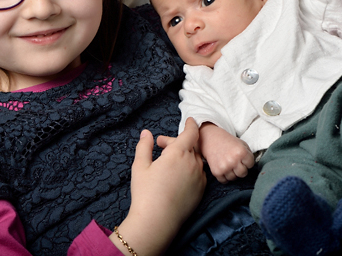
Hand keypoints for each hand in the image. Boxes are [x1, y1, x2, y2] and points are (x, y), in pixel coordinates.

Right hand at [110, 118, 205, 255]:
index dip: (191, 125)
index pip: (191, 133)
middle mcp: (193, 163)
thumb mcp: (140, 166)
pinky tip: (178, 176)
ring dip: (185, 156)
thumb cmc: (146, 192)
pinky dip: (191, 169)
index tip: (190, 121)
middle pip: (191, 146)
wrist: (157, 222)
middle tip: (162, 146)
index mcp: (179, 152)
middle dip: (179, 142)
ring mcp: (200, 177)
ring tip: (169, 162)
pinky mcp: (202, 190)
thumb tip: (146, 133)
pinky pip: (199, 173)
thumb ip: (144, 146)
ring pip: (195, 160)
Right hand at [199, 122, 254, 183]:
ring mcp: (224, 167)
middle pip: (243, 174)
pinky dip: (224, 177)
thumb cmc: (228, 142)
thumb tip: (252, 167)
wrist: (211, 139)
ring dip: (232, 173)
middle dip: (241, 169)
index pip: (251, 165)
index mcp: (241, 152)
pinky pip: (224, 181)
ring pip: (234, 178)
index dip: (247, 162)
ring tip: (228, 165)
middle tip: (236, 163)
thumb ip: (248, 154)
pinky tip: (223, 168)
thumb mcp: (242, 144)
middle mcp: (233, 160)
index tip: (242, 158)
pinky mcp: (216, 172)